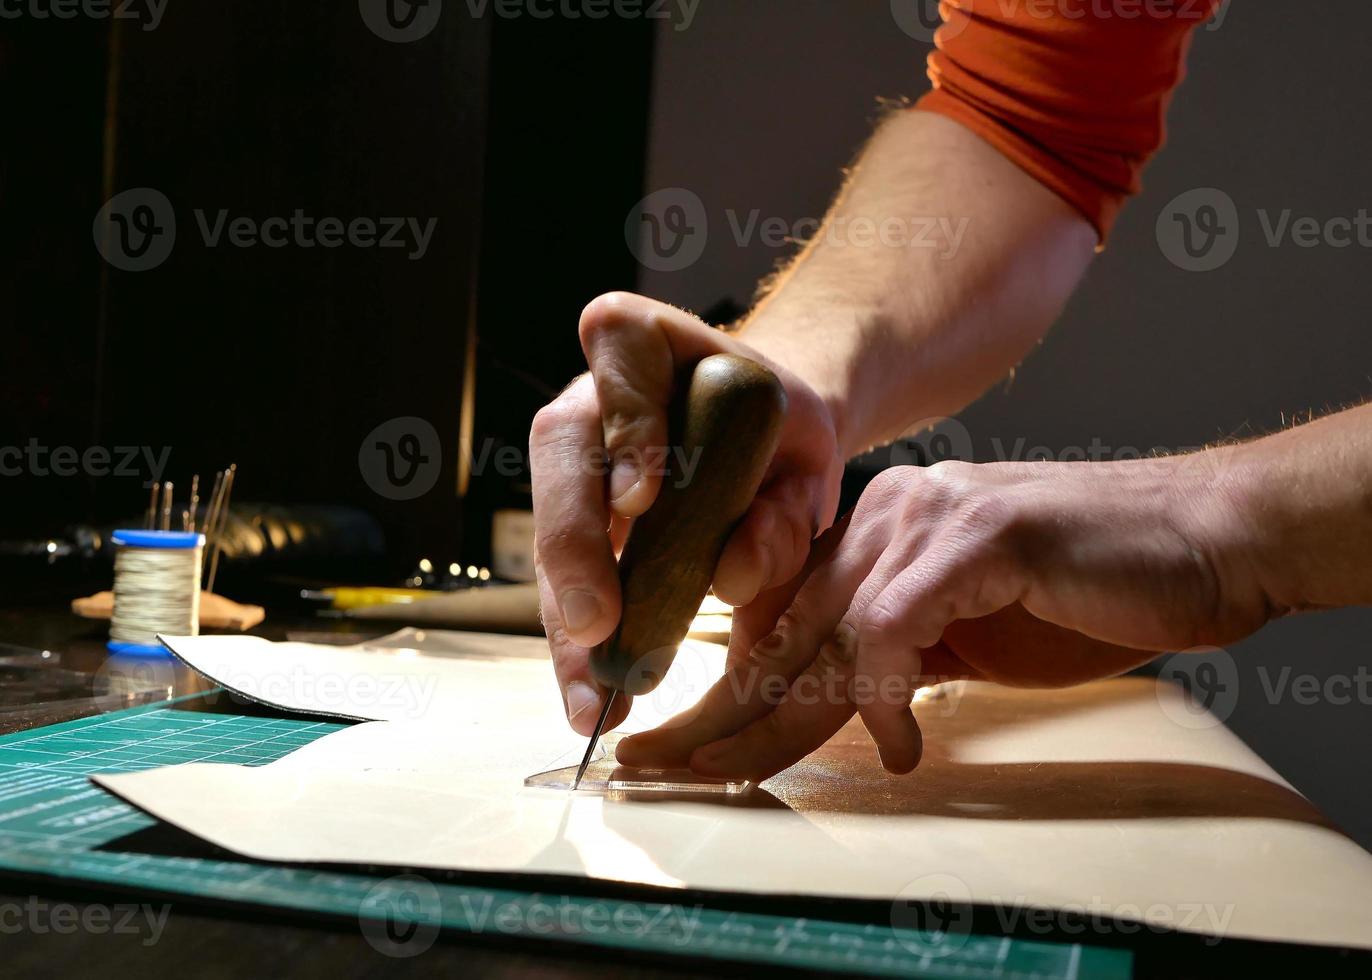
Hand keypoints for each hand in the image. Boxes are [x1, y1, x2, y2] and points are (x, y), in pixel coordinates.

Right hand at [530, 292, 843, 734]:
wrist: (762, 433)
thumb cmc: (777, 432)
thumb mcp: (802, 460)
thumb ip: (780, 510)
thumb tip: (731, 577)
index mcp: (649, 342)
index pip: (621, 354)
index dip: (627, 426)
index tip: (642, 498)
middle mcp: (591, 394)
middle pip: (563, 456)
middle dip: (575, 548)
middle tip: (598, 626)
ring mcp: (571, 460)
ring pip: (552, 533)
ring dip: (569, 621)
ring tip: (593, 697)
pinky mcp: (571, 521)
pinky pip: (565, 581)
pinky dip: (580, 647)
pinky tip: (592, 698)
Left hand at [618, 455, 1272, 778]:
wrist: (1201, 541)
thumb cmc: (1088, 592)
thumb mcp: (969, 638)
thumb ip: (899, 656)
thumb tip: (838, 710)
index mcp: (878, 532)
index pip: (780, 623)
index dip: (725, 693)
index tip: (681, 749)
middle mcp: (886, 515)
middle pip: (781, 631)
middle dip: (716, 711)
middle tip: (658, 767)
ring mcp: (925, 517)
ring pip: (819, 632)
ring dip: (779, 718)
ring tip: (738, 774)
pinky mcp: (971, 535)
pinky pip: (891, 627)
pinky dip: (885, 698)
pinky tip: (900, 750)